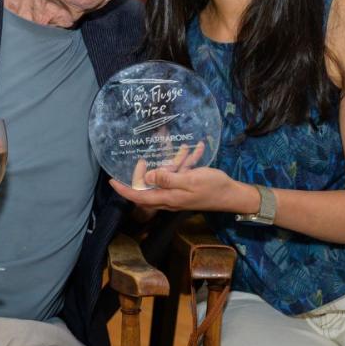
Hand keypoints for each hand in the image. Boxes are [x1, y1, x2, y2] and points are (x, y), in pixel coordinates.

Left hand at [110, 143, 252, 214]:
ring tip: (185, 148)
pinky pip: (182, 172)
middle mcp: (170, 197)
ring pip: (167, 175)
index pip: (139, 196)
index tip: (111, 181)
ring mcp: (179, 192)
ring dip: (174, 161)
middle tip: (144, 158)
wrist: (233, 195)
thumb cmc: (212, 188)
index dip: (124, 189)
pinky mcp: (187, 186)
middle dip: (147, 170)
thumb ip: (167, 178)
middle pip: (150, 185)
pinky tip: (197, 149)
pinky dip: (187, 161)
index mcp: (167, 197)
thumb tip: (148, 176)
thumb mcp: (189, 180)